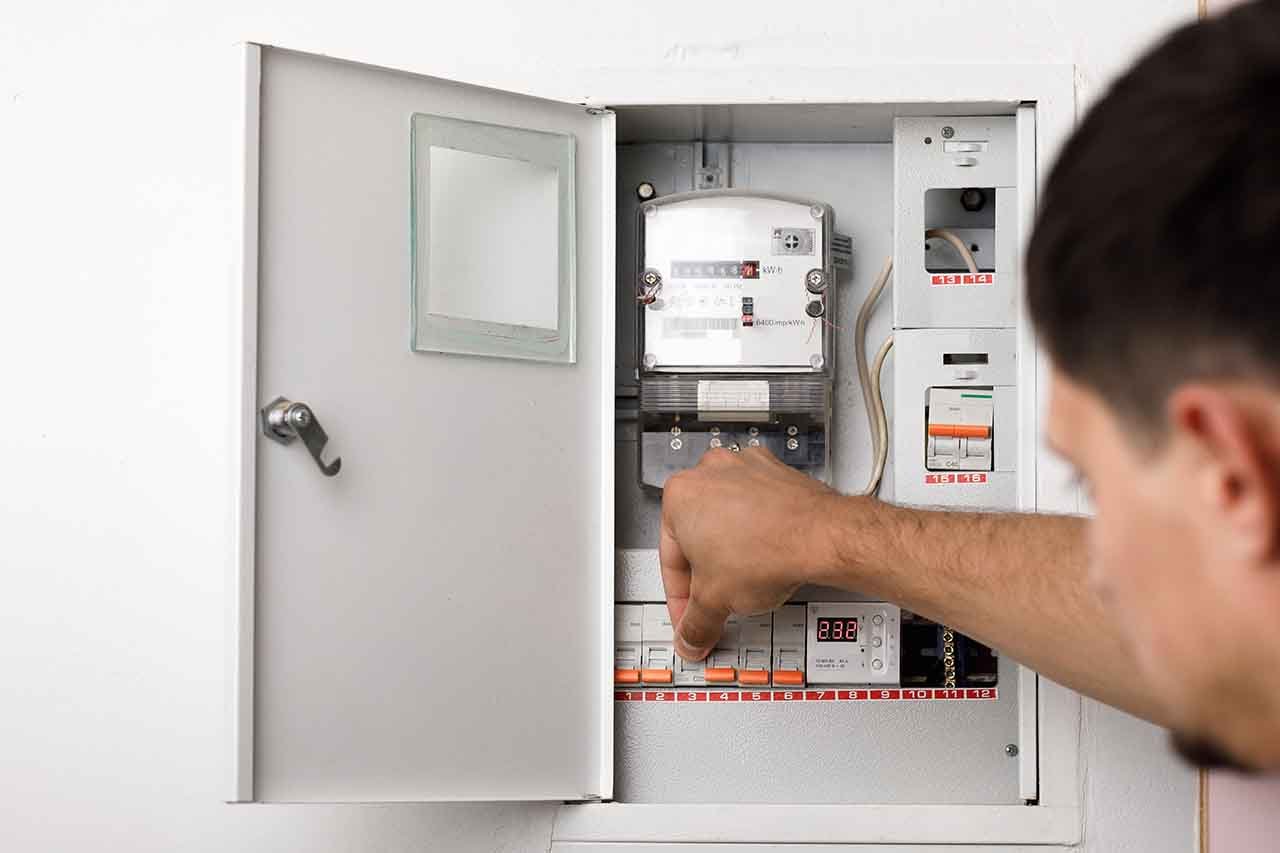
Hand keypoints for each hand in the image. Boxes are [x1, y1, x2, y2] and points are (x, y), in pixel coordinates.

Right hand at [659, 446, 841, 659]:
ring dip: (733, 550)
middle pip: (698, 536)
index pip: (670, 560)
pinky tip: (767, 554)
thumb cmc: (768, 550)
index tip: (690, 615)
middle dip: (707, 573)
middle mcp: (710, 472)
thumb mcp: (715, 602)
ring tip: (747, 576)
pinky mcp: (776, 473)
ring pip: (728, 519)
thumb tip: (691, 636)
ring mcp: (745, 469)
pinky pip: (758, 507)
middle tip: (717, 600)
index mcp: (679, 494)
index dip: (680, 598)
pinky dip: (759, 531)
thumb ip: (696, 624)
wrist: (822, 536)